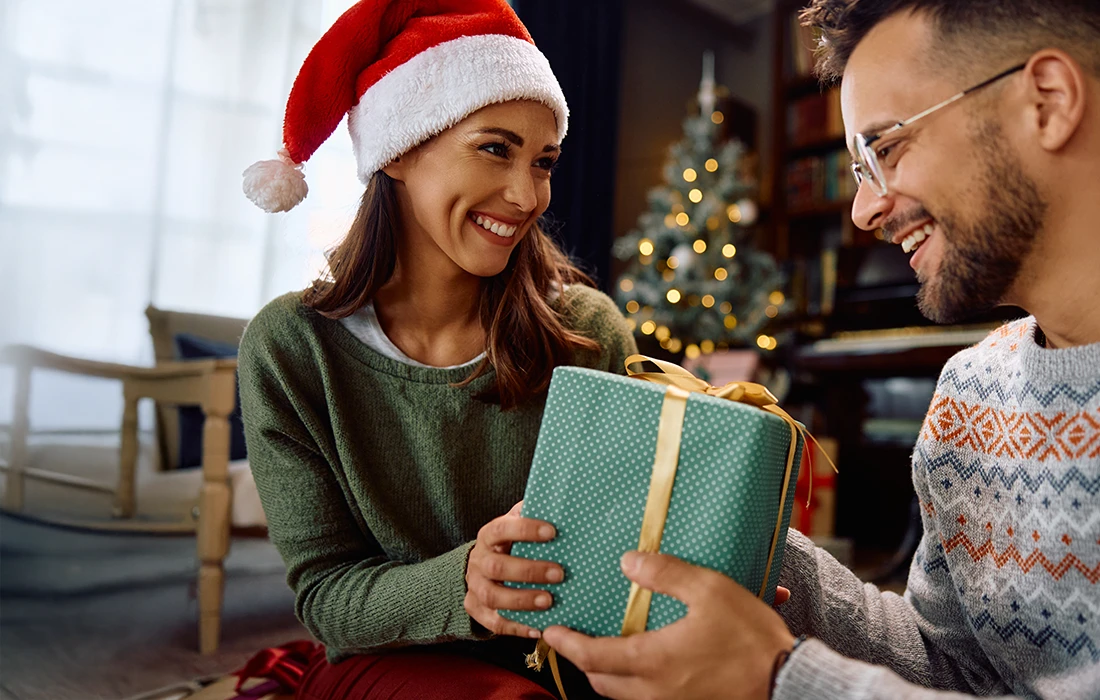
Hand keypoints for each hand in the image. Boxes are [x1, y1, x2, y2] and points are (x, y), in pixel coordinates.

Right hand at [464, 501, 563, 638]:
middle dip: (529, 571)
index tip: (552, 532)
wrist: (482, 566)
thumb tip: (563, 503)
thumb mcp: (517, 525)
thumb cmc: (511, 544)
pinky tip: (538, 628)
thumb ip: (533, 514)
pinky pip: (494, 623)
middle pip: (497, 567)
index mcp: (489, 536)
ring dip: (522, 600)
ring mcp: (475, 587)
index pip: (502, 529)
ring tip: (549, 602)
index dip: (525, 530)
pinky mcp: (476, 609)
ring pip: (493, 597)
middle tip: (559, 573)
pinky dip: (516, 627)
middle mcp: (478, 560)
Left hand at [542, 551, 794, 699]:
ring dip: (607, 675)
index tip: (552, 631)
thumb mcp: (709, 590)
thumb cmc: (751, 637)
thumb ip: (666, 574)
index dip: (567, 645)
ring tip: (604, 650)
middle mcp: (656, 691)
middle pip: (601, 683)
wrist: (788, 679)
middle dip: (583, 662)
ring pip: (623, 697)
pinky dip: (633, 686)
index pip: (593, 657)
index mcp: (653, 662)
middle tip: (572, 640)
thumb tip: (628, 562)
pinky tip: (644, 665)